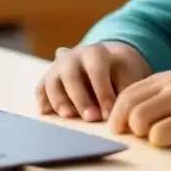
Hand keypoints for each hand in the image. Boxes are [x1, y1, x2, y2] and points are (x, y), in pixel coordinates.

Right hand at [35, 41, 151, 121]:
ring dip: (59, 100)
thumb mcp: (130, 74)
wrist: (109, 61)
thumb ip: (126, 89)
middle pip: (70, 75)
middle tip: (91, 118)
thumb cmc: (121, 71)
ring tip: (68, 117)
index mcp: (95, 52)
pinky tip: (46, 113)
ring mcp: (57, 68)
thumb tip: (121, 111)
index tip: (109, 114)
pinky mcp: (48, 81)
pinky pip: (40, 89)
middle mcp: (72, 57)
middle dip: (80, 98)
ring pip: (51, 81)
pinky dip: (42, 100)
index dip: (102, 92)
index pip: (96, 69)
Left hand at [107, 69, 170, 148]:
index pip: (127, 93)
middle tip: (139, 141)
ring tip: (166, 140)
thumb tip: (133, 121)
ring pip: (138, 121)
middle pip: (126, 106)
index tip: (125, 133)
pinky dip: (163, 145)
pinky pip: (159, 136)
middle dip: (125, 128)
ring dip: (146, 136)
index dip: (119, 116)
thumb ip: (167, 99)